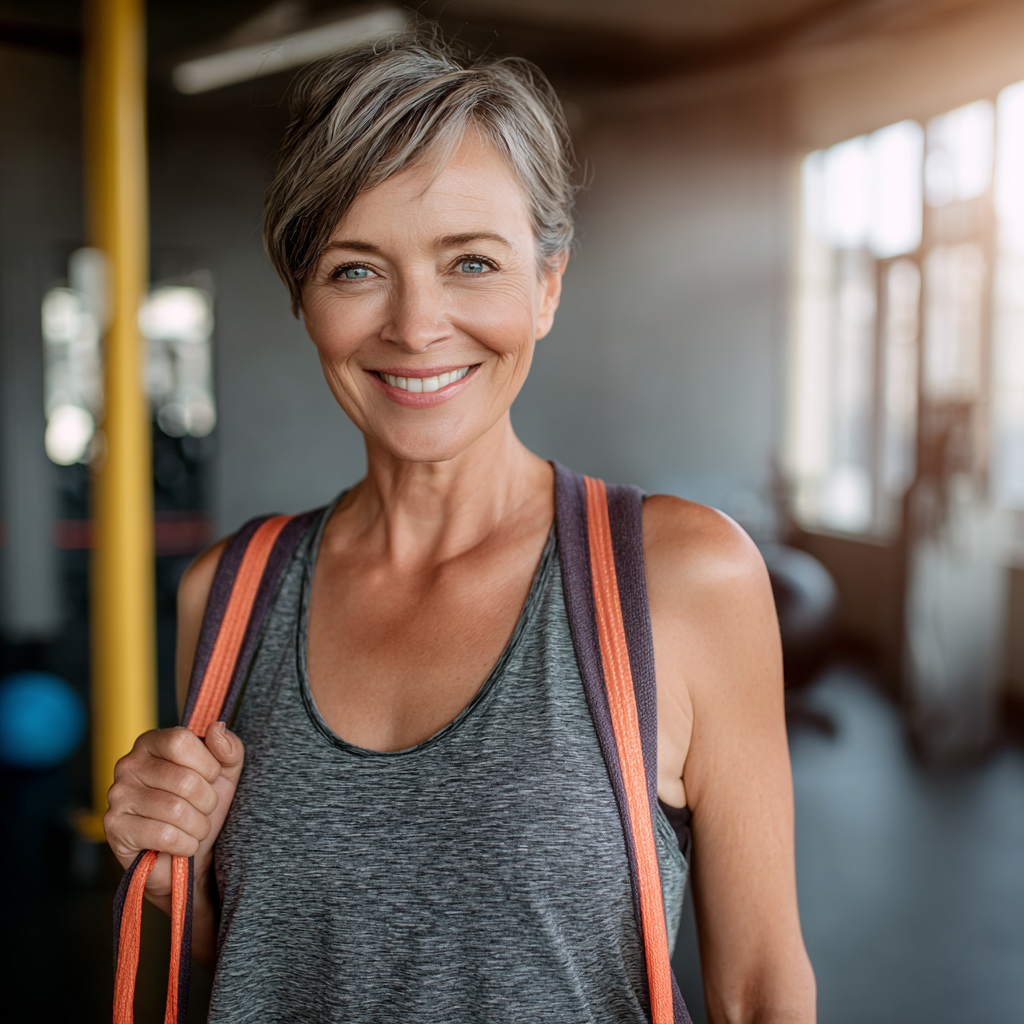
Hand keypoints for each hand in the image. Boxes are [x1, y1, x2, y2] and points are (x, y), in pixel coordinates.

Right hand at [104, 722, 244, 900]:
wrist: (186, 855)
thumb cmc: (201, 806)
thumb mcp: (225, 772)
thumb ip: (228, 747)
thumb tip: (217, 727)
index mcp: (152, 742)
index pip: (181, 741)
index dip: (208, 764)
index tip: (212, 778)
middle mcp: (128, 764)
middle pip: (184, 779)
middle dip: (207, 802)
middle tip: (204, 810)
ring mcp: (118, 796)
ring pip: (176, 810)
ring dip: (198, 826)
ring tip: (195, 828)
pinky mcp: (115, 827)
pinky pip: (164, 835)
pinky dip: (184, 844)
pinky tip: (183, 844)